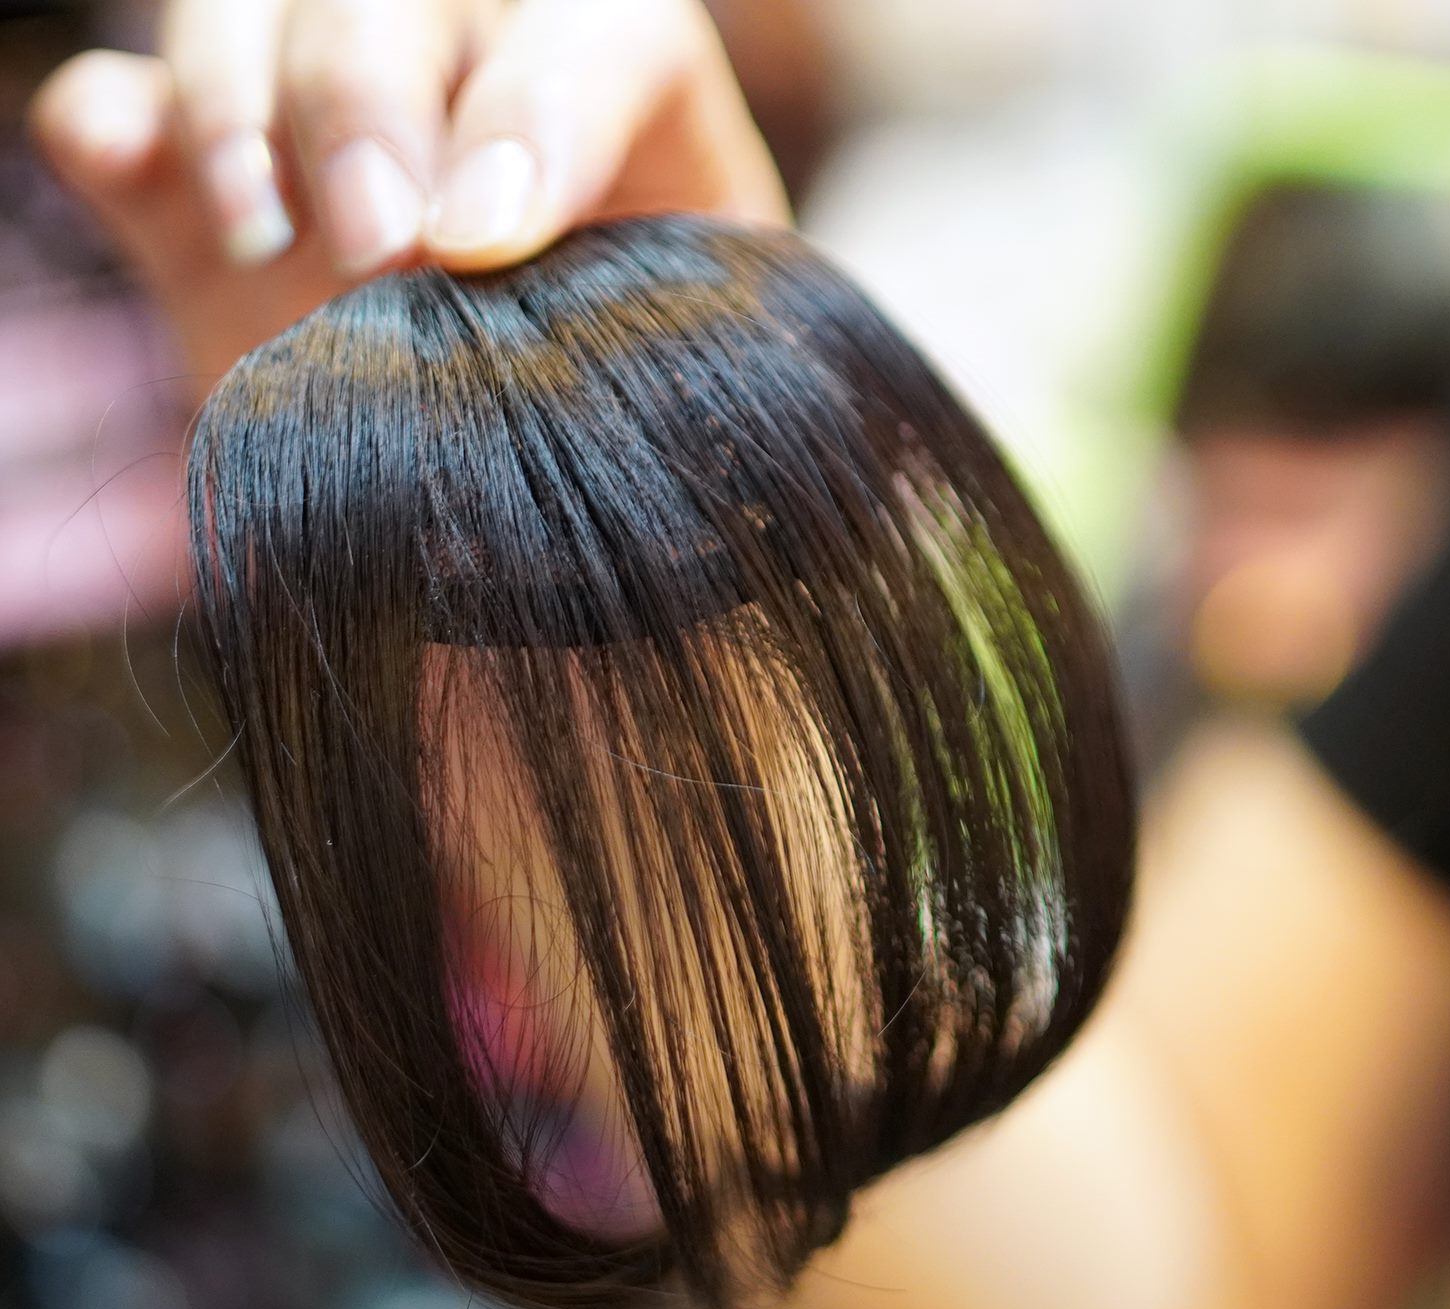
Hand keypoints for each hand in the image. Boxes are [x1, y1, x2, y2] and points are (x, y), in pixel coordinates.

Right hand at [29, 0, 786, 384]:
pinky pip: (114, 109)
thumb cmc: (652, 392)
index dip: (535, 111)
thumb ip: (672, 304)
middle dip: (366, 110)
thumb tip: (488, 242)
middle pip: (381, 2)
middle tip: (379, 252)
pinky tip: (143, 176)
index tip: (488, 243)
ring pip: (237, 16)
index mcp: (614, 83)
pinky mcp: (199, 194)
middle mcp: (462, 62)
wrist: (552, 480)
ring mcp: (314, 122)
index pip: (590, 25)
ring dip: (234, 109)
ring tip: (265, 233)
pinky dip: (108, 126)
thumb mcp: (701, 352)